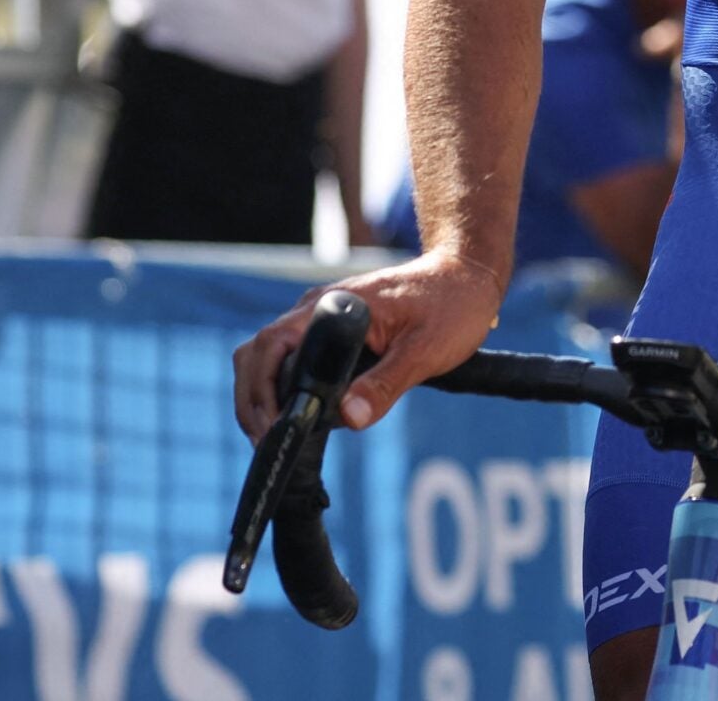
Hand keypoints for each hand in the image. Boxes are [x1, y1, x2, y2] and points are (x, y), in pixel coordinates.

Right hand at [231, 250, 502, 441]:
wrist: (466, 274)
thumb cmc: (451, 306)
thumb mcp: (424, 350)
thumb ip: (386, 384)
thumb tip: (349, 419)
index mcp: (333, 308)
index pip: (272, 345)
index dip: (261, 389)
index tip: (270, 429)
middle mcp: (317, 308)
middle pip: (258, 351)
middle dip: (252, 399)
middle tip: (265, 443)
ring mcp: (321, 317)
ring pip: (270, 354)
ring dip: (262, 394)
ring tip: (274, 438)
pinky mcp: (332, 328)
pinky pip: (292, 357)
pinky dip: (281, 387)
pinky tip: (296, 419)